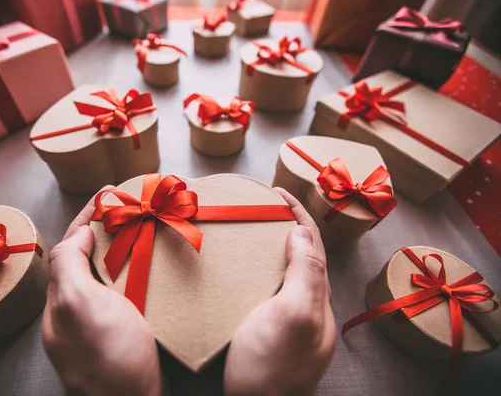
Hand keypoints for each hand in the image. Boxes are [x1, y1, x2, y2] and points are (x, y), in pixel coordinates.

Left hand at [42, 186, 165, 395]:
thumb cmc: (109, 358)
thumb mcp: (80, 306)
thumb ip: (68, 266)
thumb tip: (76, 234)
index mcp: (62, 301)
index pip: (70, 246)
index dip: (87, 216)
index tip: (109, 193)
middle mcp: (77, 311)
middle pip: (88, 258)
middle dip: (107, 230)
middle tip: (132, 208)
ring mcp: (101, 323)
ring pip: (109, 275)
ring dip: (125, 249)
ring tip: (145, 229)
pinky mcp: (125, 333)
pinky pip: (127, 293)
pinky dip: (138, 273)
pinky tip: (153, 268)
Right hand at [224, 188, 335, 395]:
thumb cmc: (272, 367)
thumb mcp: (293, 316)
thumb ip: (305, 274)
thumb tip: (302, 232)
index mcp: (317, 297)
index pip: (313, 243)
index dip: (297, 212)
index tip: (276, 190)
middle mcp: (307, 306)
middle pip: (301, 255)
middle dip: (284, 225)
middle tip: (259, 208)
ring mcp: (288, 320)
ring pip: (284, 273)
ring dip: (270, 248)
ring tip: (248, 232)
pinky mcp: (267, 331)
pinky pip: (267, 291)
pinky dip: (256, 271)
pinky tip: (240, 273)